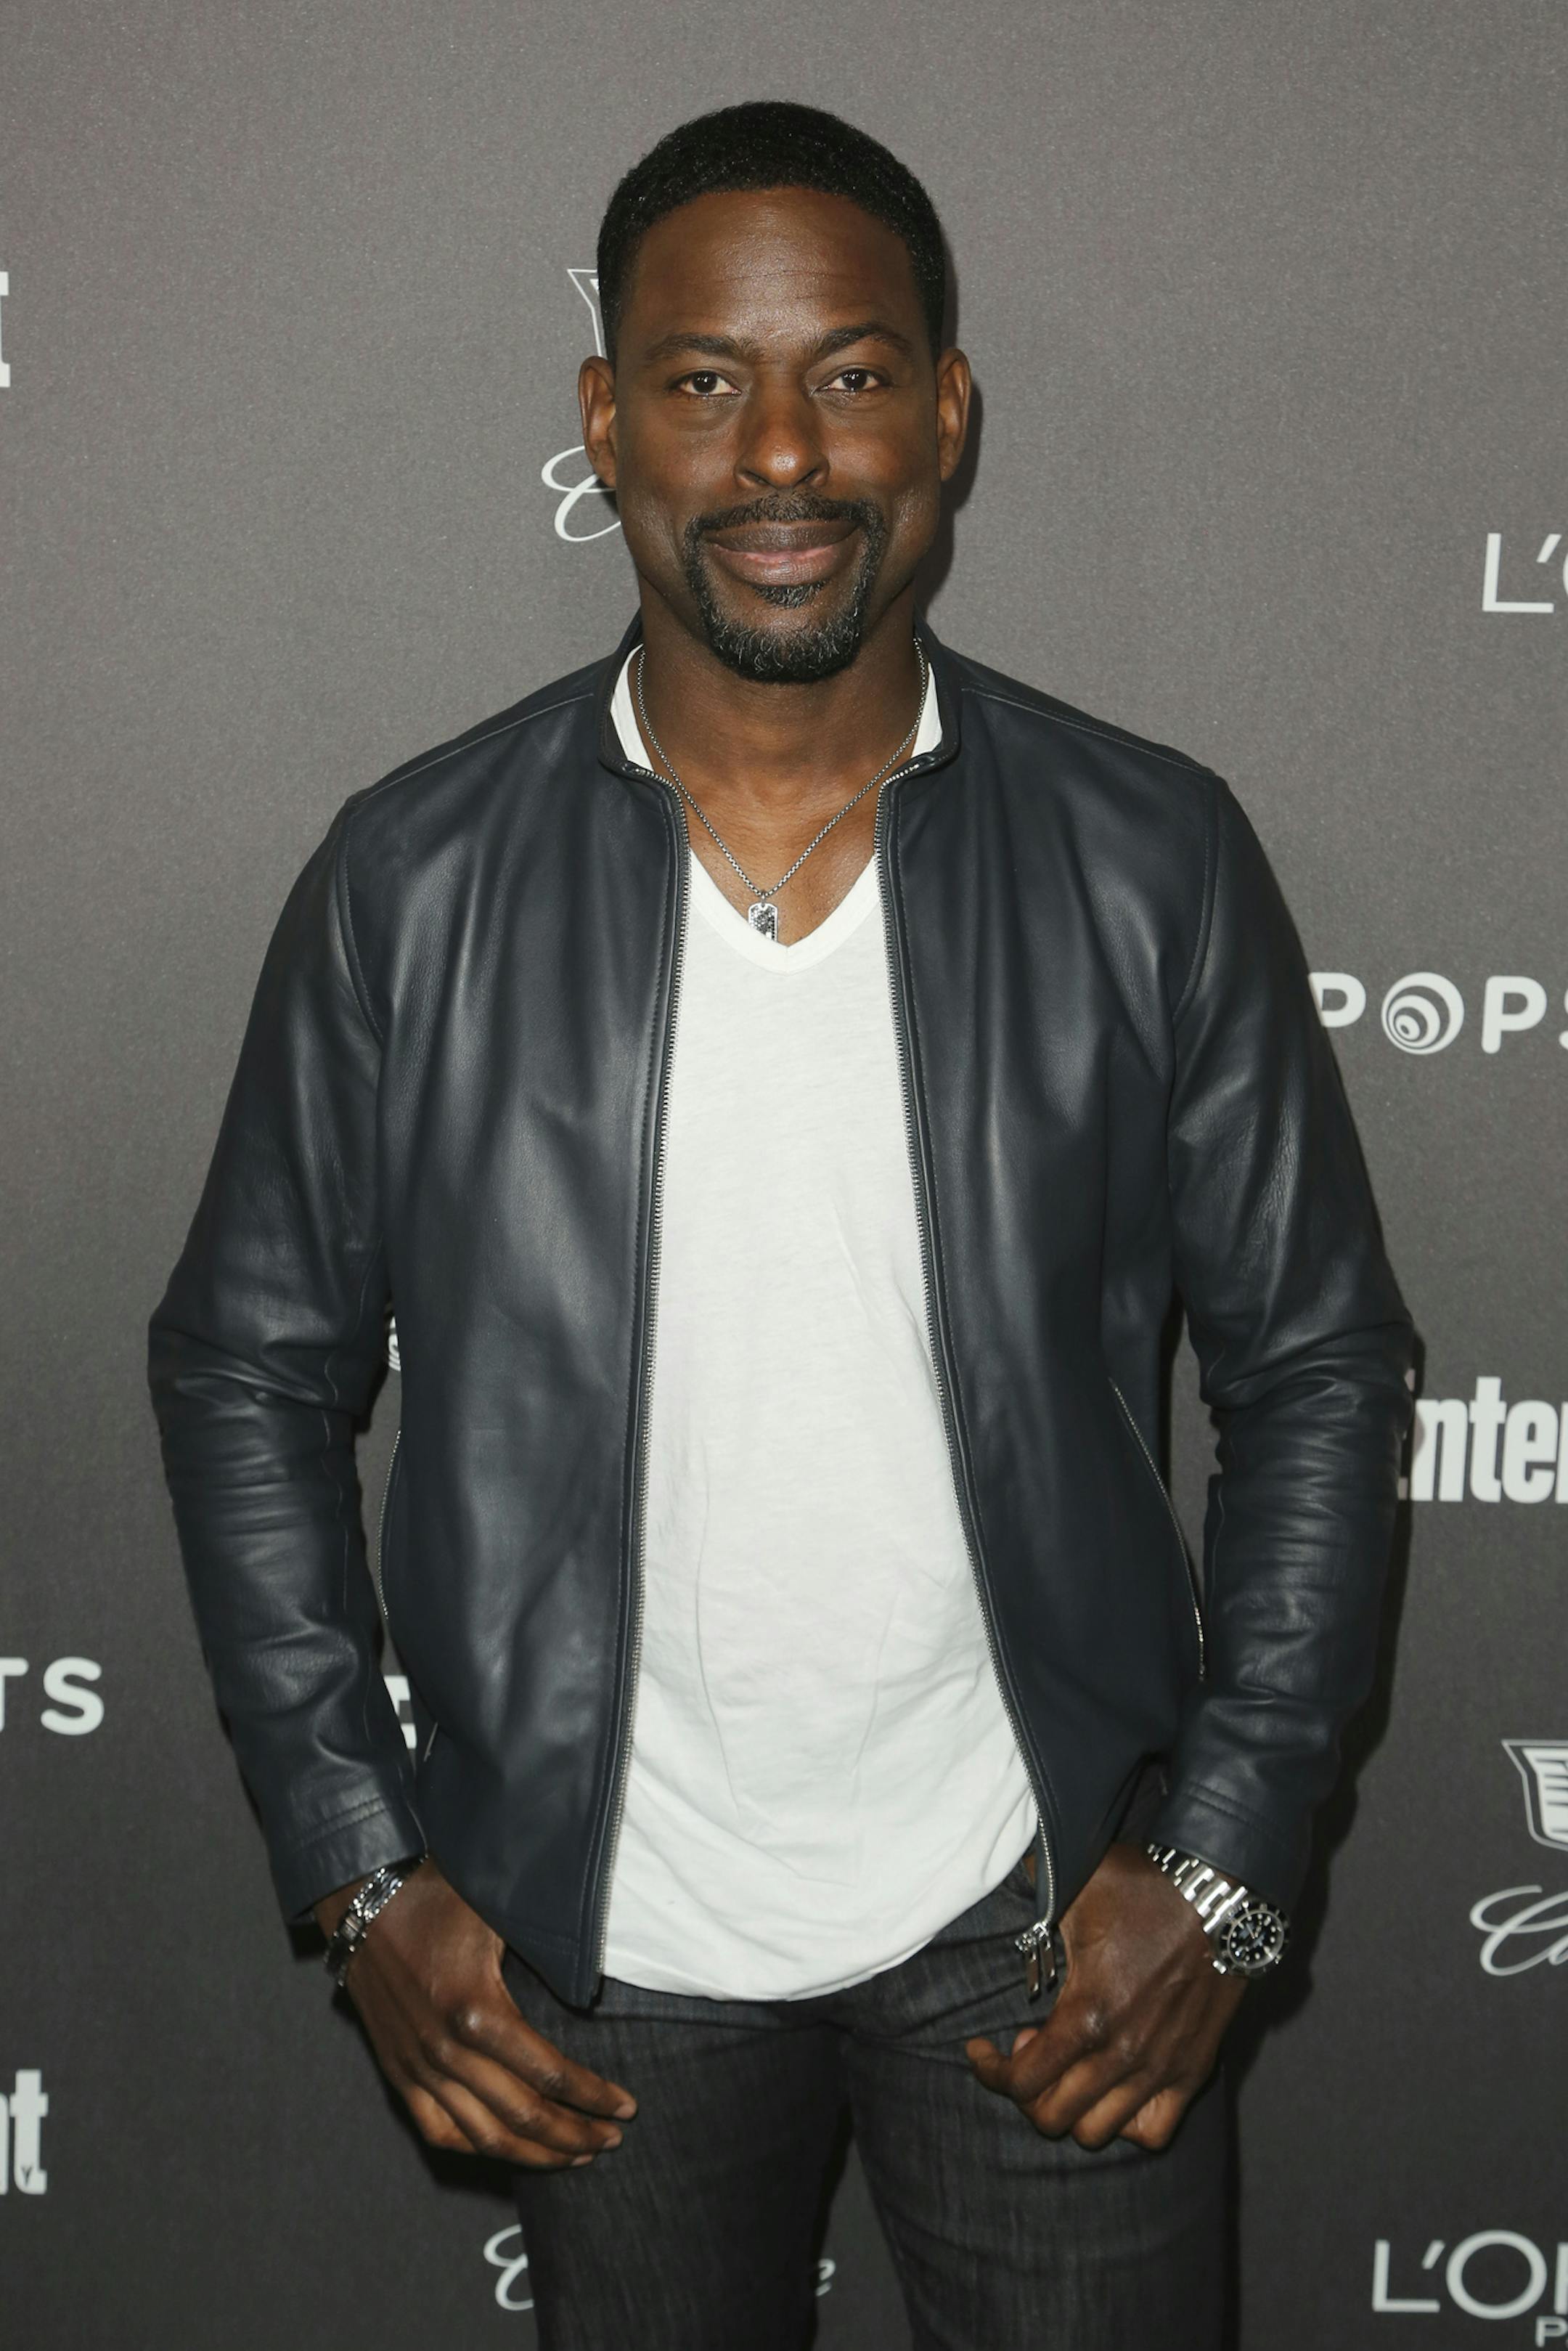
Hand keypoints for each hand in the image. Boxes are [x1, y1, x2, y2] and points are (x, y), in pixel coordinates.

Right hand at [314, 1861, 636, 2166]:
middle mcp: (447, 2050)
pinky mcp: (398, 2073)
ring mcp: (418, 2068)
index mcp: (477, 2010)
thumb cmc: (436, 1896)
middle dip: (575, 2136)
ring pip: (484, 2138)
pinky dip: (478, 2149)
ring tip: (574, 2156)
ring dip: (535, 2155)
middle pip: (523, 2117)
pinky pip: (440, 2132)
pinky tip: (510, 2151)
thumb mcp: (500, 1911)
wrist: (363, 1899)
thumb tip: (595, 1975)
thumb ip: (545, 1946)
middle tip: (611, 2139)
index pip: (549, 2075)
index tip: (624, 2107)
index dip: (592, 2096)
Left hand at [965, 1842, 1244, 2150]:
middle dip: (1025, 2092)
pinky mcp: (1191, 2071)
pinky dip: (1124, 2123)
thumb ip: (1033, 1905)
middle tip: (1028, 2053)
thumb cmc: (1144, 1889)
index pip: (1022, 2080)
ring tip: (1067, 2067)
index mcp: (1087, 2014)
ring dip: (1069, 2107)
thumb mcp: (1077, 1888)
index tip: (981, 2053)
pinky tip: (1109, 2088)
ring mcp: (1160, 2069)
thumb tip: (993, 1880)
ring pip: (1097, 2132)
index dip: (991, 2072)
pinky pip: (1152, 2131)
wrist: (1220, 1896)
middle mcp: (1123, 2054)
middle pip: (1053, 2117)